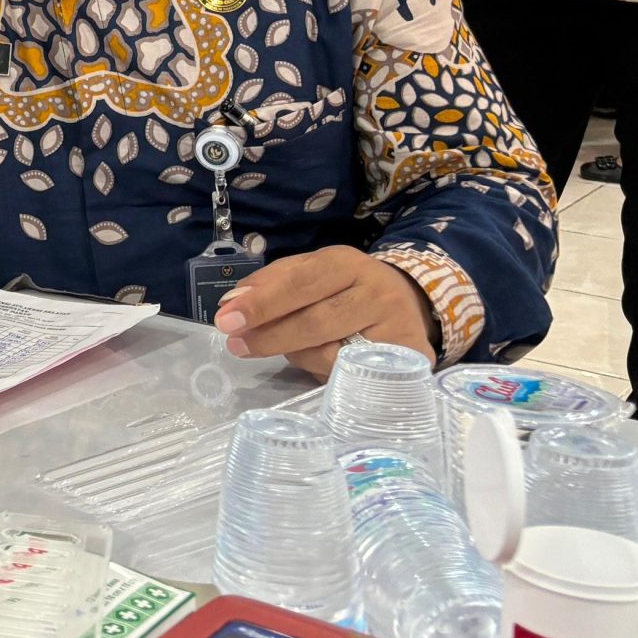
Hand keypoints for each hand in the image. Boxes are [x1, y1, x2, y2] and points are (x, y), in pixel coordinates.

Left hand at [212, 246, 436, 378]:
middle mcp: (378, 291)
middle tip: (236, 345)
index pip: (300, 281)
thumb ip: (271, 284)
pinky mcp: (409, 360)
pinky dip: (325, 372)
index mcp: (347, 262)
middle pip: (315, 320)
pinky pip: (352, 375)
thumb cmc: (345, 290)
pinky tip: (316, 364)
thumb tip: (232, 303)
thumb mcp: (312, 273)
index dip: (262, 302)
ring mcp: (398, 327)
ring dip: (297, 355)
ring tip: (286, 349)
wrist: (410, 305)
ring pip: (332, 353)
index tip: (226, 319)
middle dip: (269, 335)